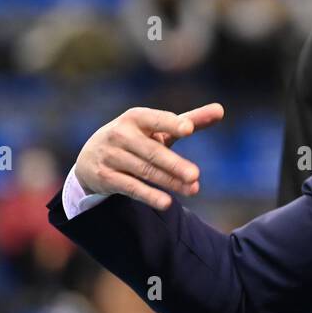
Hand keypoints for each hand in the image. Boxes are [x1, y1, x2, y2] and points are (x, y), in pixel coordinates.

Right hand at [75, 104, 224, 210]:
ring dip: (169, 182)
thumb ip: (189, 120)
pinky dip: (148, 195)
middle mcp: (121, 134)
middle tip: (196, 174)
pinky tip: (167, 203)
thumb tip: (221, 110)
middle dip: (174, 164)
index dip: (172, 124)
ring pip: (145, 171)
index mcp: (135, 117)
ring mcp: (111, 156)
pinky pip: (130, 187)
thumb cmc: (136, 138)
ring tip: (193, 189)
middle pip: (152, 152)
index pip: (156, 119)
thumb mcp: (157, 128)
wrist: (90, 158)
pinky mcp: (106, 177)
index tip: (188, 129)